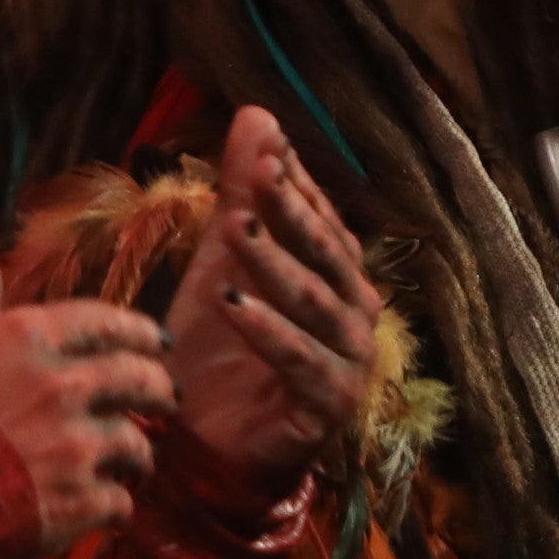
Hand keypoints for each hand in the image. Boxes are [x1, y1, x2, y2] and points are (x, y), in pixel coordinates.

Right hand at [0, 237, 176, 547]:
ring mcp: (75, 444)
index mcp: (28, 338)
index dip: (139, 330)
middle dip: (159, 387)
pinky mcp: (78, 501)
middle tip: (168, 398)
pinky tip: (108, 512)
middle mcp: (62, 384)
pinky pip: (120, 502)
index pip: (106, 321)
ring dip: (138, 454)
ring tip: (135, 465)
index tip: (157, 341)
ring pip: (135, 443)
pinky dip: (116, 507)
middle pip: (138, 377)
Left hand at [161, 108, 384, 482]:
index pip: (323, 222)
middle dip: (293, 215)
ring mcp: (348, 364)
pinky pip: (302, 362)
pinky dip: (269, 333)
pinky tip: (233, 306)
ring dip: (276, 267)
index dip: (297, 184)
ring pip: (317, 305)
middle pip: (328, 257)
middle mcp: (355, 317)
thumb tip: (257, 114)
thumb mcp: (222, 263)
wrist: (203, 444)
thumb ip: (243, 195)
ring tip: (236, 232)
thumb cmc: (219, 352)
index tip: (268, 146)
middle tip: (260, 177)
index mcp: (339, 280)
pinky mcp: (327, 408)